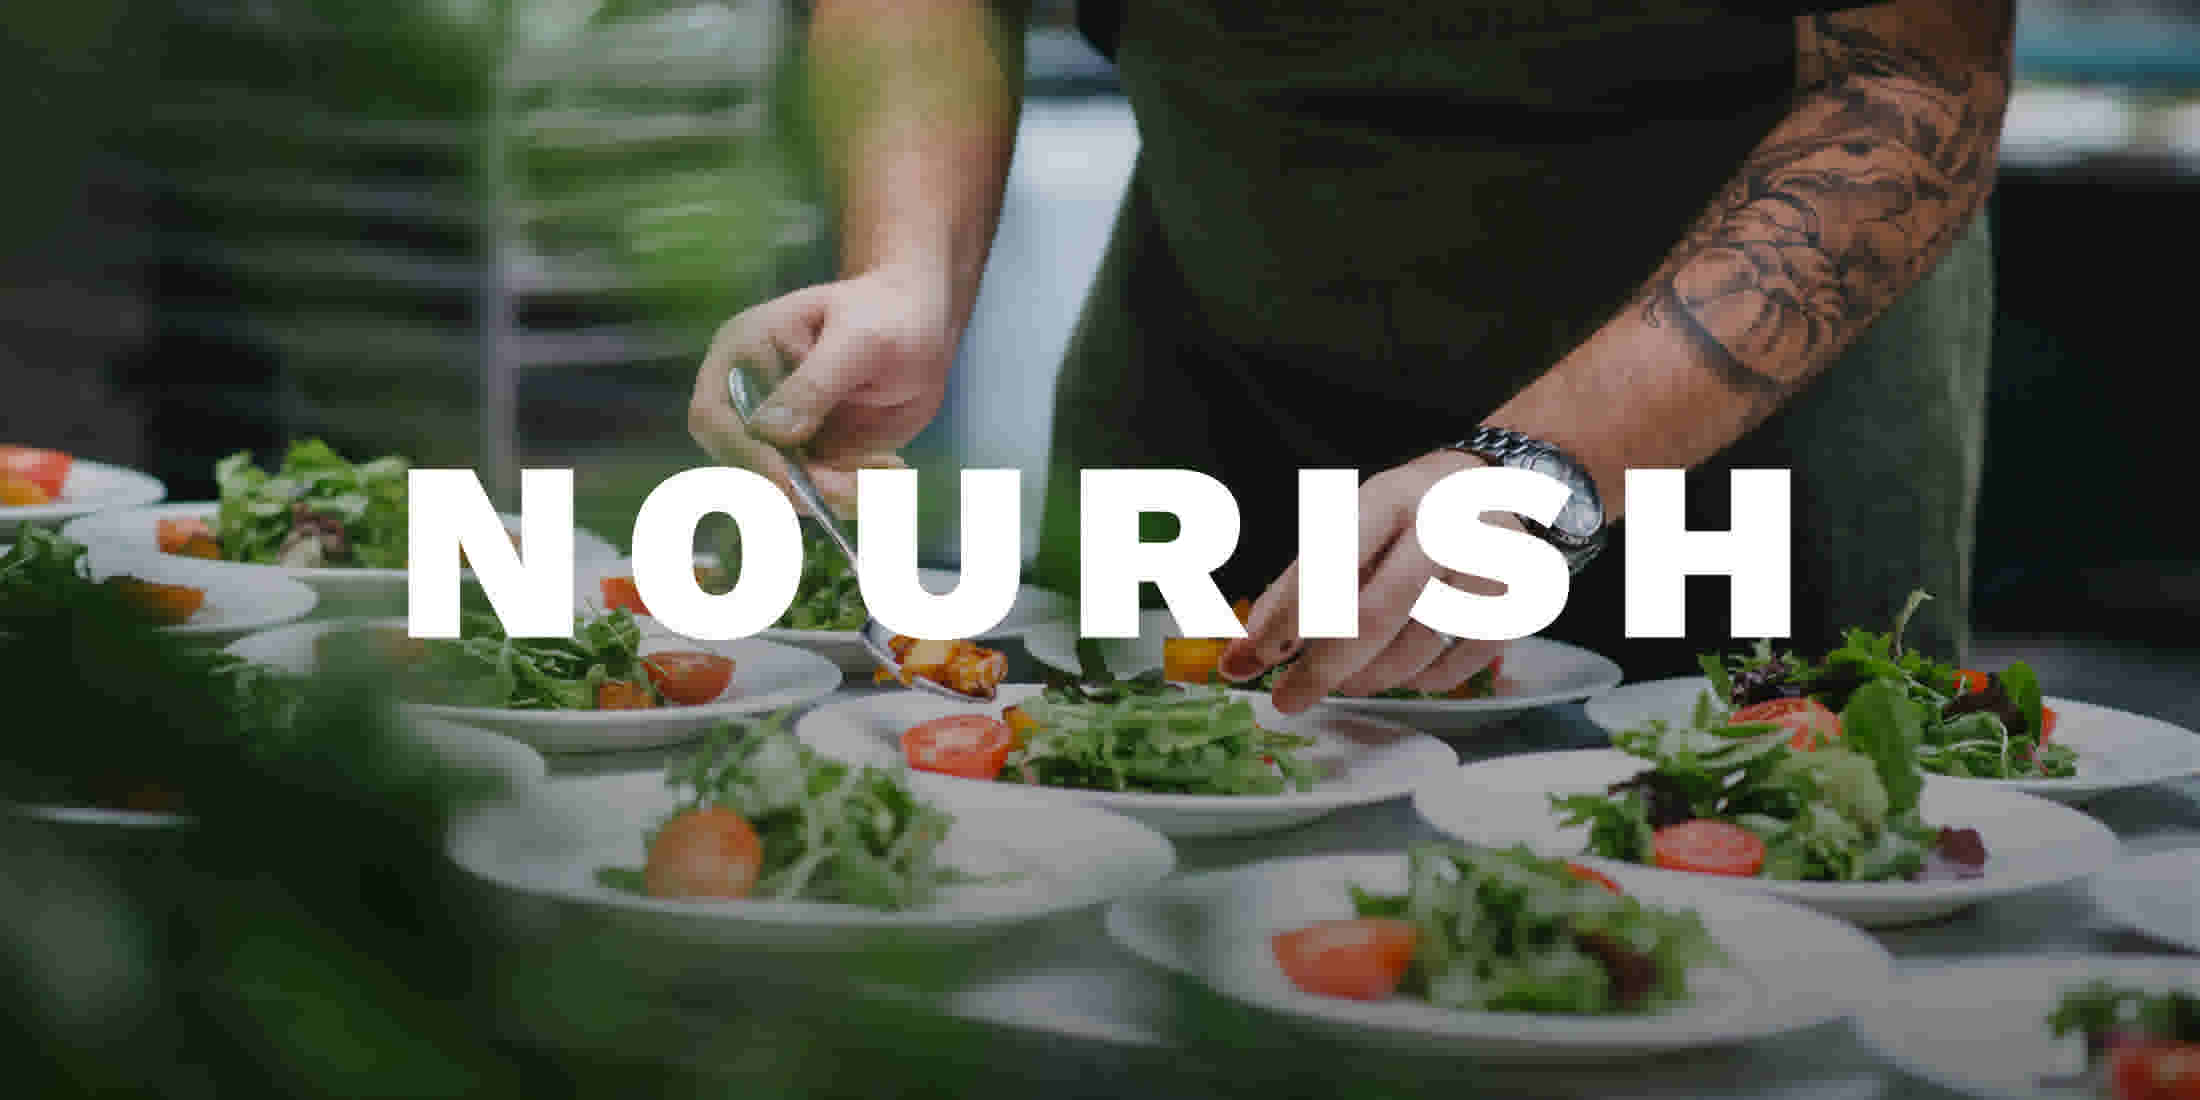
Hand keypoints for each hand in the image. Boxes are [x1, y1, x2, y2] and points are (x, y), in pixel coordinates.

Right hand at [687, 267, 956, 515]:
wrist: (920, 327)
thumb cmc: (885, 314)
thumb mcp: (857, 341)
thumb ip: (814, 385)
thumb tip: (769, 431)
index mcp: (741, 356)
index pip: (713, 416)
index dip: (743, 453)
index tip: (787, 478)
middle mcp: (750, 399)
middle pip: (745, 464)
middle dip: (798, 486)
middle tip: (857, 489)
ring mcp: (780, 432)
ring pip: (788, 487)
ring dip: (835, 494)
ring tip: (887, 471)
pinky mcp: (812, 453)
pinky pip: (823, 490)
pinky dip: (856, 491)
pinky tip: (892, 467)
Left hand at [1219, 449, 1510, 713]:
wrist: (1493, 489)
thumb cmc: (1401, 517)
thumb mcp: (1348, 526)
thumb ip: (1297, 586)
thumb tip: (1244, 654)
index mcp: (1387, 500)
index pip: (1328, 565)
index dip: (1284, 618)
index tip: (1248, 660)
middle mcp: (1441, 528)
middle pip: (1372, 615)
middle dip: (1321, 668)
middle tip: (1286, 700)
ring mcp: (1485, 568)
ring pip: (1415, 647)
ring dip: (1369, 678)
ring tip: (1346, 684)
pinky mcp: (1515, 604)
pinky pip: (1460, 664)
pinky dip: (1424, 682)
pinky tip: (1403, 676)